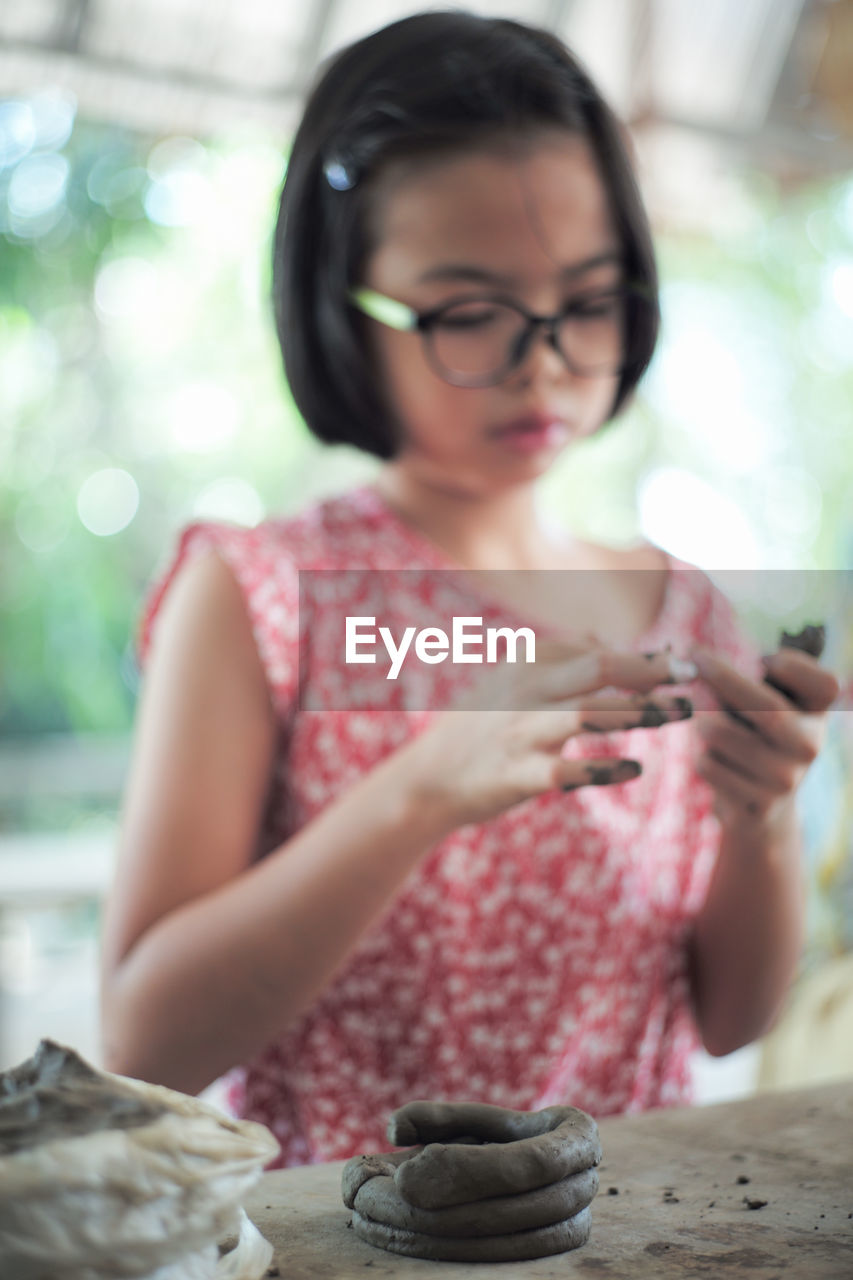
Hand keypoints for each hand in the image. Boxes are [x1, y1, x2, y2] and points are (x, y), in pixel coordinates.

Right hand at [399, 639, 696, 828]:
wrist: (427, 781)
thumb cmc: (477, 730)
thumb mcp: (510, 681)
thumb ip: (557, 658)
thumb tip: (605, 637)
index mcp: (525, 665)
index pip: (596, 651)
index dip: (644, 658)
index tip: (683, 663)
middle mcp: (524, 691)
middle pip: (597, 668)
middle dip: (650, 671)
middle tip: (691, 677)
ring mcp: (520, 732)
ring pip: (587, 713)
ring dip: (637, 713)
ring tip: (675, 715)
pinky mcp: (518, 774)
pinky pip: (570, 770)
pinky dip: (607, 768)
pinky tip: (634, 769)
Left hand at [691, 646, 839, 828]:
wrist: (764, 808)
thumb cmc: (759, 739)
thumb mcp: (772, 706)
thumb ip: (754, 680)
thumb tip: (699, 662)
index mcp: (817, 715)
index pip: (824, 684)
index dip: (794, 665)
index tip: (764, 657)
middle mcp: (809, 746)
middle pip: (765, 707)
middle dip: (720, 676)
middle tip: (693, 658)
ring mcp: (784, 779)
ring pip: (718, 733)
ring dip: (700, 720)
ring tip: (704, 720)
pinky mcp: (756, 804)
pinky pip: (707, 764)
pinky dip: (699, 753)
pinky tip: (713, 757)